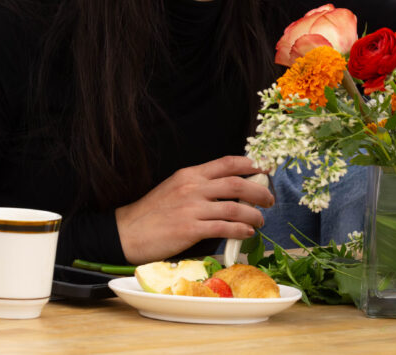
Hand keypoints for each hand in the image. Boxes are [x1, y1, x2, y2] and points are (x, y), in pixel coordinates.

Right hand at [115, 156, 273, 264]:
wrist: (126, 232)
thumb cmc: (152, 212)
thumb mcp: (175, 188)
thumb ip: (200, 186)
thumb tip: (230, 190)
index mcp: (190, 174)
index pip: (227, 163)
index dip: (251, 164)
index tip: (266, 168)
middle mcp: (193, 187)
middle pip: (237, 183)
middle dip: (259, 190)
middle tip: (270, 199)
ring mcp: (191, 208)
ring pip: (234, 206)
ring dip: (254, 214)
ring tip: (261, 220)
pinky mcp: (189, 230)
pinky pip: (223, 227)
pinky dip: (240, 230)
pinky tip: (247, 232)